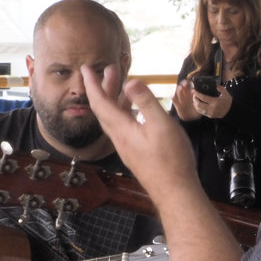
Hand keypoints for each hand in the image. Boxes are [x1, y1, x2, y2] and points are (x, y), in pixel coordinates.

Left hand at [81, 66, 200, 195]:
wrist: (175, 192)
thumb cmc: (171, 159)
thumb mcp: (162, 125)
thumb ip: (146, 102)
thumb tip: (130, 82)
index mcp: (122, 129)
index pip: (100, 103)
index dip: (92, 84)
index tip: (85, 68)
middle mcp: (119, 138)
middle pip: (105, 109)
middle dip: (104, 87)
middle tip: (108, 69)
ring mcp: (127, 147)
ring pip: (114, 118)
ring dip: (116, 99)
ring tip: (124, 84)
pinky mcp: (135, 153)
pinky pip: (123, 127)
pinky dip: (125, 112)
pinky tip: (136, 110)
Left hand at [193, 86, 233, 119]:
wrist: (230, 111)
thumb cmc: (227, 102)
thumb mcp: (226, 94)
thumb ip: (221, 89)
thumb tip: (216, 85)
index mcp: (215, 102)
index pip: (203, 98)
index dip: (197, 94)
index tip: (193, 91)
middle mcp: (212, 108)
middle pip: (199, 104)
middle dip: (195, 99)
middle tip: (194, 95)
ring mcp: (210, 113)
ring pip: (198, 109)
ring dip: (195, 104)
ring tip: (195, 99)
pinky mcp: (209, 116)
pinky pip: (201, 112)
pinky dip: (198, 108)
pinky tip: (197, 104)